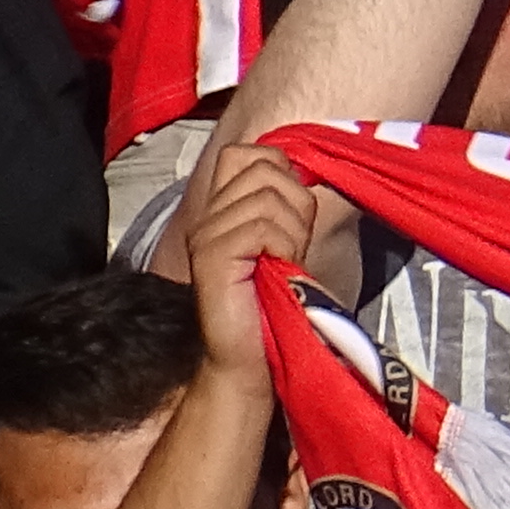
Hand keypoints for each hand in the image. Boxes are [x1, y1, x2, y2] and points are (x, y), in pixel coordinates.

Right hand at [186, 138, 312, 379]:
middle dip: (297, 202)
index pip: (247, 153)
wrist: (253, 355)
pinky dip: (284, 246)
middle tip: (291, 244)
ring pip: (269, 197)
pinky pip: (262, 226)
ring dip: (294, 230)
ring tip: (284, 261)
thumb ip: (285, 201)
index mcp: (221, 208)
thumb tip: (304, 168)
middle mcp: (207, 216)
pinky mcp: (210, 257)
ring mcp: (205, 235)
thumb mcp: (286, 238)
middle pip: (265, 168)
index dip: (282, 171)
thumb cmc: (275, 297)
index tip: (293, 214)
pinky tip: (278, 268)